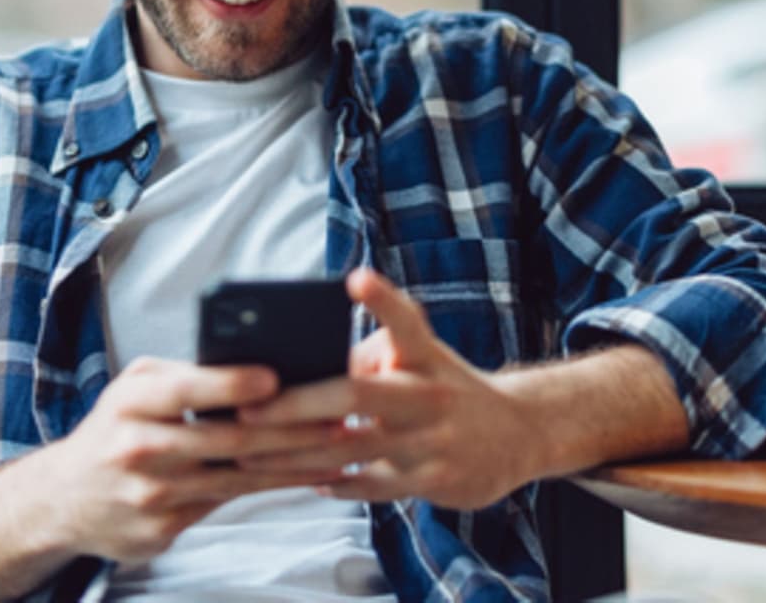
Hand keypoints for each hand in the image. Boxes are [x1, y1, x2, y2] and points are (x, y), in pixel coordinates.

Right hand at [34, 356, 371, 563]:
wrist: (63, 499)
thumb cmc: (114, 429)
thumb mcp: (133, 389)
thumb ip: (183, 377)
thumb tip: (253, 363)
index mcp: (130, 403)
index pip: (185, 391)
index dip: (230, 384)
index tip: (275, 377)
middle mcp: (138, 449)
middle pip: (226, 441)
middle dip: (290, 430)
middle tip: (340, 417)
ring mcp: (152, 495)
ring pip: (238, 478)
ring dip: (296, 464)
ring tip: (341, 450)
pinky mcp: (163, 529)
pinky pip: (229, 504)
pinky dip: (274, 489)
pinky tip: (310, 478)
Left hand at [236, 268, 540, 510]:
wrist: (517, 435)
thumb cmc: (442, 388)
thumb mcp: (419, 358)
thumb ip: (366, 357)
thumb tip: (297, 368)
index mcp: (424, 355)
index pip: (405, 320)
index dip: (382, 300)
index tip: (355, 279)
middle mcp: (431, 394)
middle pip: (357, 393)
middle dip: (296, 404)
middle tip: (248, 408)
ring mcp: (433, 441)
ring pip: (352, 448)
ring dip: (295, 454)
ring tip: (249, 453)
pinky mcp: (432, 480)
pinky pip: (370, 486)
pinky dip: (333, 483)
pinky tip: (299, 479)